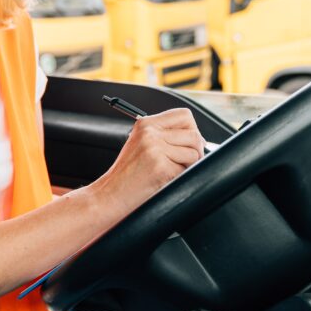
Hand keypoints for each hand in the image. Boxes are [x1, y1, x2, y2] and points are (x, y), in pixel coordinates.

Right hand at [91, 108, 205, 217]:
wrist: (110, 194)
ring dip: (188, 165)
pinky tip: (164, 180)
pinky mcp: (161, 167)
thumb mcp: (142, 145)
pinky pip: (186, 170)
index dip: (192, 129)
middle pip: (194, 134)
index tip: (188, 143)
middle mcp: (150, 133)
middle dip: (195, 150)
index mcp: (146, 123)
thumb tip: (199, 139)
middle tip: (185, 162)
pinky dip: (179, 178)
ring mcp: (155, 149)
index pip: (184, 115)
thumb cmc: (128, 174)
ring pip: (194, 152)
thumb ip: (165, 136)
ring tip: (171, 171)